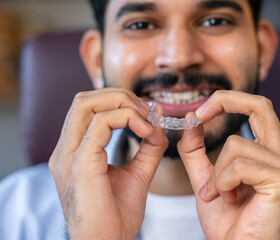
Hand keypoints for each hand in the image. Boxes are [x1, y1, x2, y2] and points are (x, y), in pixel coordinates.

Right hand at [49, 88, 167, 239]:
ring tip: (146, 120)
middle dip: (119, 96)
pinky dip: (127, 119)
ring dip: (123, 104)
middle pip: (83, 99)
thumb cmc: (117, 215)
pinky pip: (101, 124)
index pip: (87, 108)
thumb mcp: (137, 174)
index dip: (118, 101)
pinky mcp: (80, 164)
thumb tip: (156, 116)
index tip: (146, 112)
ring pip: (87, 104)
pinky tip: (146, 132)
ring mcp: (68, 156)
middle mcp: (65, 150)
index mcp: (74, 152)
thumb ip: (148, 147)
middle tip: (145, 111)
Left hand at [177, 90, 279, 239]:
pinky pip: (239, 166)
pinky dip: (223, 183)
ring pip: (236, 145)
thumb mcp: (206, 178)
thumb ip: (196, 150)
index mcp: (269, 152)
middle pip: (261, 106)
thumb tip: (191, 119)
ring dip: (216, 174)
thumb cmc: (227, 220)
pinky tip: (230, 200)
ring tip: (220, 195)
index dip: (228, 100)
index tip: (201, 111)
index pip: (258, 107)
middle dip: (225, 101)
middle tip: (200, 115)